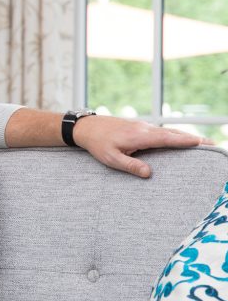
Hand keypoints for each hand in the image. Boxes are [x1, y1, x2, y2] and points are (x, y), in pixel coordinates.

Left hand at [74, 115, 213, 178]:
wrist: (87, 127)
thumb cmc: (98, 144)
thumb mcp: (111, 158)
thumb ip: (130, 165)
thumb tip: (149, 174)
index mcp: (140, 136)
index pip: (168, 139)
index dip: (185, 141)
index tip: (202, 143)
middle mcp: (145, 129)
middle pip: (173, 133)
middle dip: (193, 139)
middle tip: (212, 144)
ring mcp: (143, 126)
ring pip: (168, 131)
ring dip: (185, 136)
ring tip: (202, 143)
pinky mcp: (140, 127)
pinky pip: (161, 131)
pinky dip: (174, 135)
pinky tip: (180, 140)